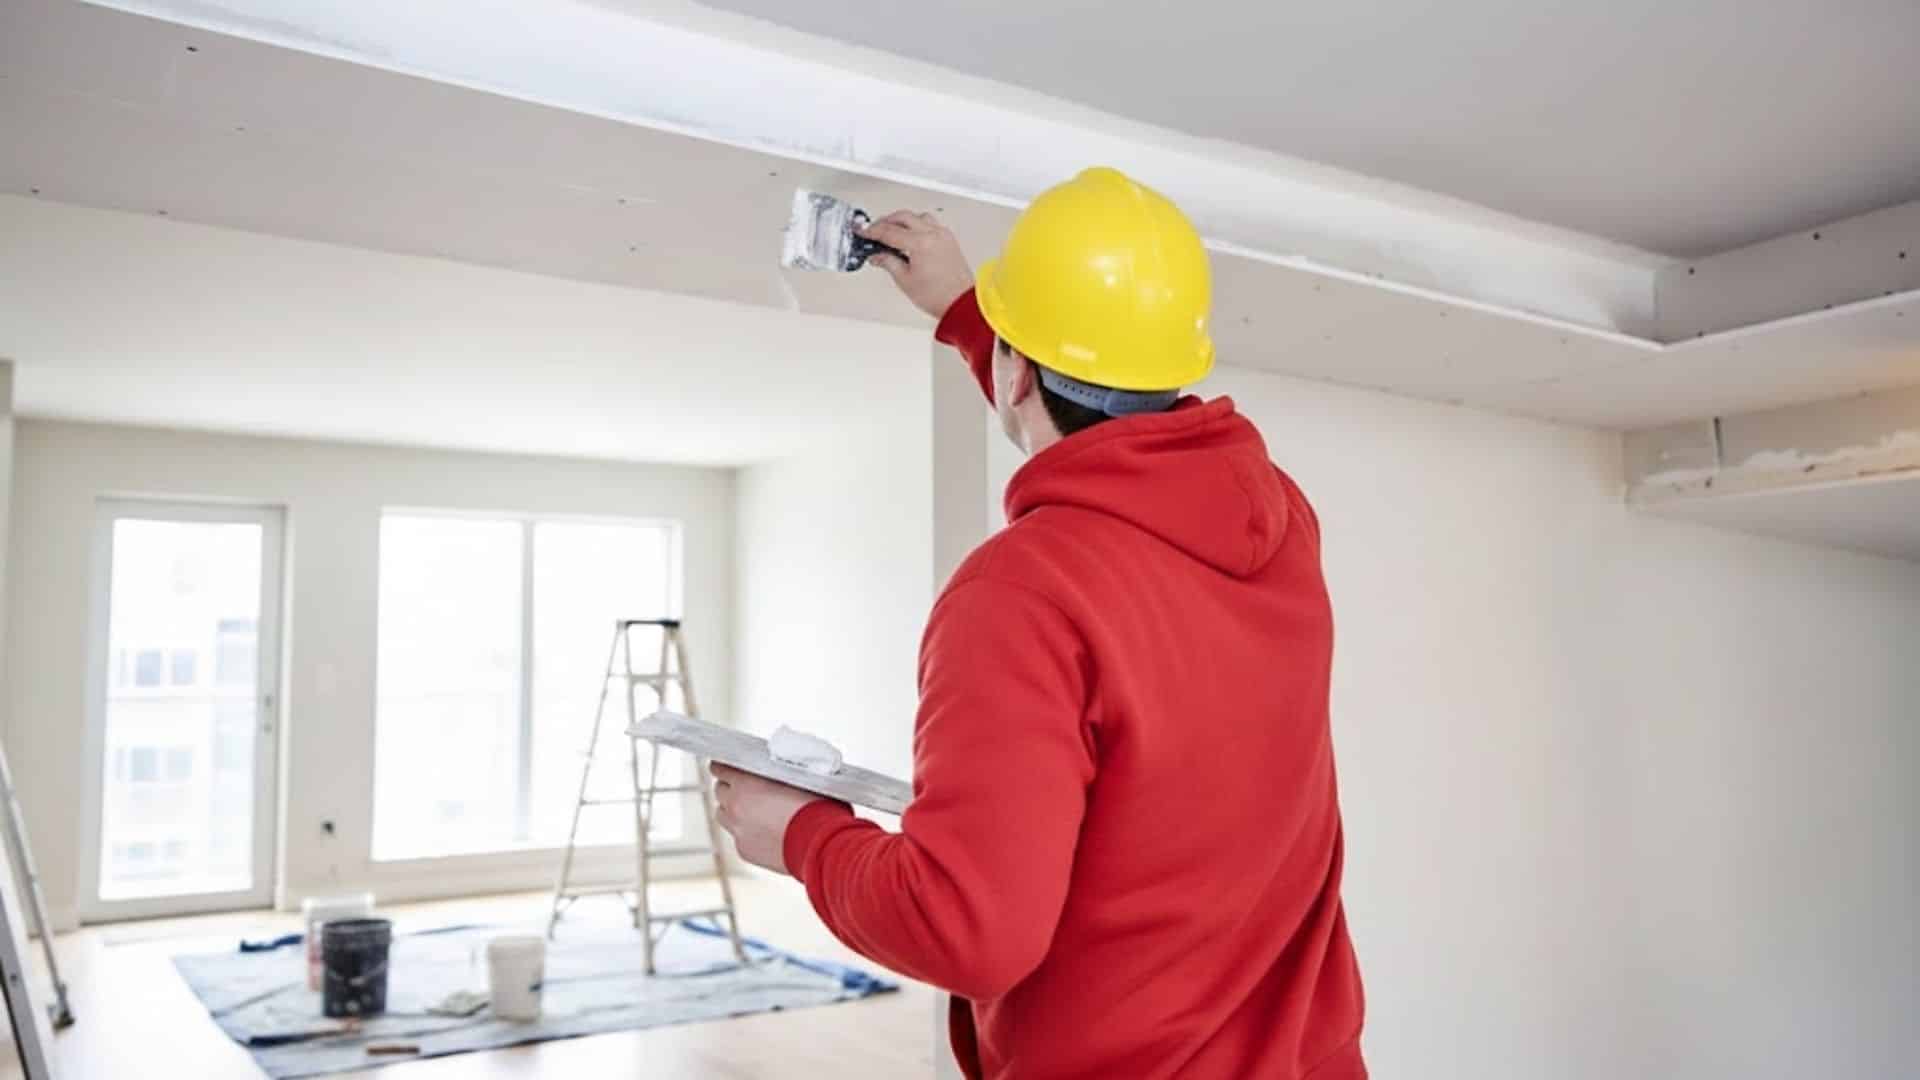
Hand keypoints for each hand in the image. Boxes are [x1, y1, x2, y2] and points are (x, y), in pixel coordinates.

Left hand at [709, 763, 823, 875]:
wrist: (820, 843)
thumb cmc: (814, 807)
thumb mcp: (795, 778)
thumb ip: (774, 774)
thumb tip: (769, 773)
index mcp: (746, 783)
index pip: (720, 768)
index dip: (723, 766)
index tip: (725, 766)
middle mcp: (736, 807)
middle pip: (719, 791)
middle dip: (728, 788)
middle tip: (740, 787)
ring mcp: (738, 831)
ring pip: (723, 815)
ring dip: (732, 810)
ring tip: (750, 810)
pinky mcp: (745, 851)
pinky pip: (738, 836)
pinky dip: (746, 831)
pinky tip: (764, 831)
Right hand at [860, 211, 973, 319]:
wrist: (961, 303)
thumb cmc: (939, 296)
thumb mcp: (904, 280)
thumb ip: (888, 262)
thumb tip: (877, 256)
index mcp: (920, 243)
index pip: (889, 231)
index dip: (872, 231)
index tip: (863, 232)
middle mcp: (933, 235)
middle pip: (903, 217)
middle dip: (885, 221)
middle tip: (874, 230)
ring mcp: (943, 236)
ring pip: (918, 217)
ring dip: (902, 220)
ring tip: (891, 231)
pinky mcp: (949, 240)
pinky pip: (930, 223)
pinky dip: (917, 224)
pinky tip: (911, 234)